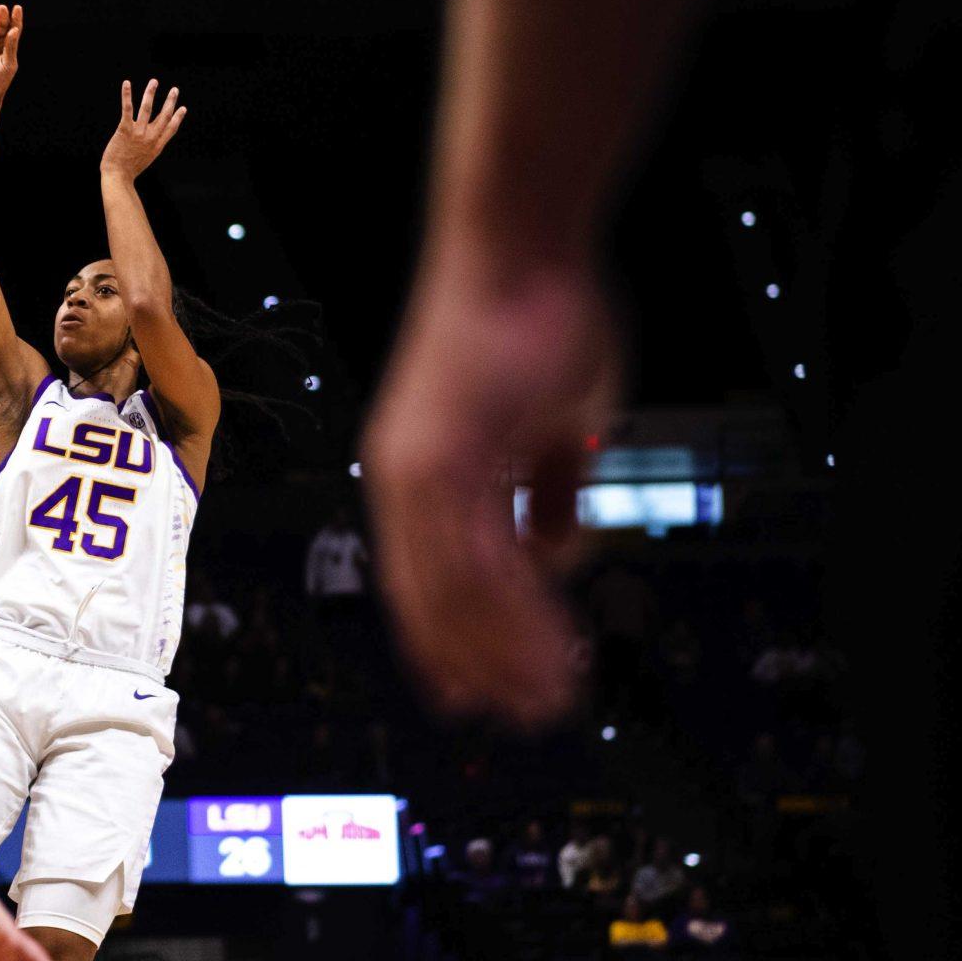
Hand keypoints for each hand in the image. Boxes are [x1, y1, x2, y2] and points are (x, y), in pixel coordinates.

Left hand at [99, 79, 185, 180]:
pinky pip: (127, 109)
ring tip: (154, 82)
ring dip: (151, 93)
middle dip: (170, 101)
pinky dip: (127, 95)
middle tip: (175, 90)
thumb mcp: (145, 159)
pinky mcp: (125, 129)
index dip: (178, 117)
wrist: (118, 176)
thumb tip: (152, 142)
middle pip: (164, 116)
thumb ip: (150, 148)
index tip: (183, 108)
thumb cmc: (128, 170)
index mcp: (157, 145)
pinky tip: (127, 83)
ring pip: (147, 108)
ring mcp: (138, 133)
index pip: (171, 129)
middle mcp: (150, 137)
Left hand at [363, 253, 616, 728]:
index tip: (472, 693)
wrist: (518, 244)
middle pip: (433, 601)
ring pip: (457, 592)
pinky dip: (518, 609)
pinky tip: (554, 642)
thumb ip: (546, 488)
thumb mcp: (553, 420)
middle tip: (524, 716)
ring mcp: (418, 469)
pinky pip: (480, 556)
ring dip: (507, 651)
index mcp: (417, 471)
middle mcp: (404, 479)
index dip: (447, 642)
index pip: (423, 579)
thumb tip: (557, 549)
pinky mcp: (445, 457)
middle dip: (480, 665)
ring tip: (551, 697)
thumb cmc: (539, 316)